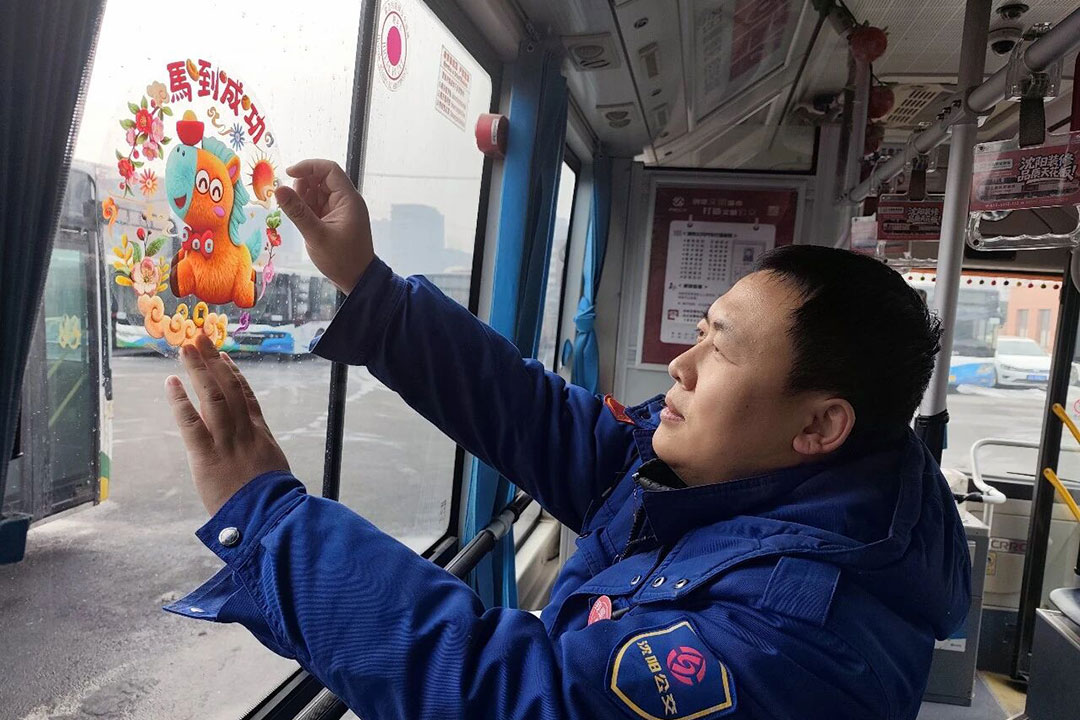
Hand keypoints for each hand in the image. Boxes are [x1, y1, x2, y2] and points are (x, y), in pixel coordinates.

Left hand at [165, 334, 290, 515]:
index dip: (234, 374)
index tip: (223, 357)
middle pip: (228, 388)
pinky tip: (171, 383)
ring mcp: (226, 441)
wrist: (271, 515)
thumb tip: (252, 455)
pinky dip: (181, 402)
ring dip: (198, 370)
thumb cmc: (273, 502)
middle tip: (200, 338)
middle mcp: (244, 431)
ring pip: (212, 397)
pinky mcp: (207, 456)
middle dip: (213, 361)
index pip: (246, 397)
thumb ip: (259, 457)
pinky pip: (192, 424)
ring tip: (186, 349)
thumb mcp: (271, 471)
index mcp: (260, 434)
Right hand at [275, 159, 374, 293]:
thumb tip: (278, 189)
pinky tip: (304, 222)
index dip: (308, 166)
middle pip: (321, 179)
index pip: (329, 169)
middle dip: (303, 186)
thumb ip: (297, 212)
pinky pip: (317, 205)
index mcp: (348, 199)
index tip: (288, 173)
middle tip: (294, 206)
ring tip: (302, 219)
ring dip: (303, 199)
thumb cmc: (342, 260)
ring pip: (317, 192)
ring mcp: (339, 209)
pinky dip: (306, 209)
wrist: (357, 280)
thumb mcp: (316, 235)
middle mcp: (345, 200)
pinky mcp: (333, 219)